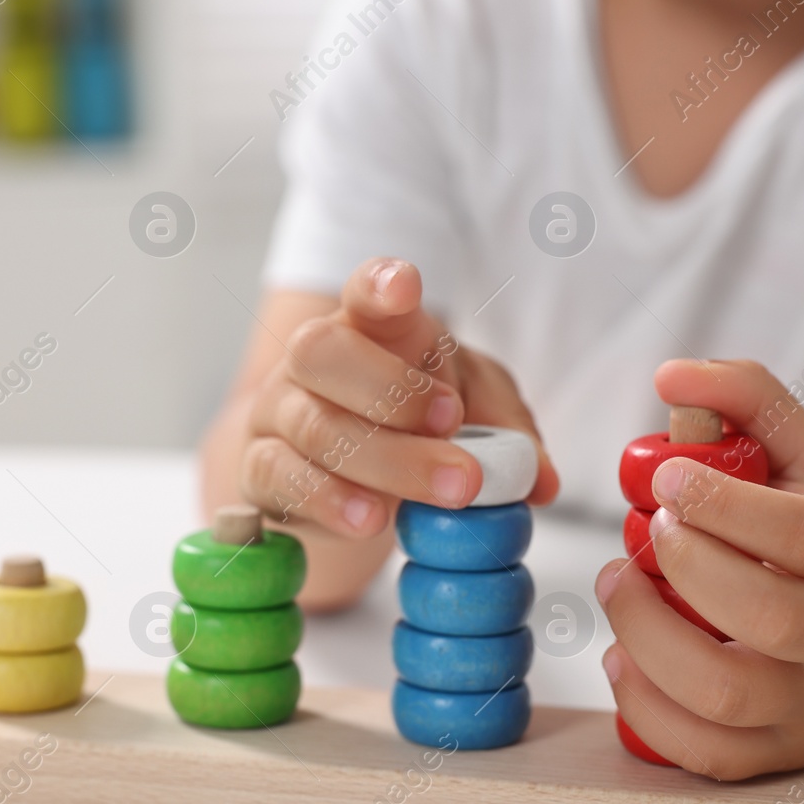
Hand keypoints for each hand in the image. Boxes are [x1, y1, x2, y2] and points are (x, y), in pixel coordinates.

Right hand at [241, 257, 558, 534]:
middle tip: (452, 423)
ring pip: (314, 425)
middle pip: (322, 351)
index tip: (404, 287)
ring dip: (386, 460)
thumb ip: (508, 433)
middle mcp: (313, 358)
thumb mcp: (471, 411)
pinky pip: (282, 478)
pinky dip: (330, 500)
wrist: (332, 470)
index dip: (380, 284)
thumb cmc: (407, 423)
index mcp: (369, 325)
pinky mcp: (261, 468)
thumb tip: (542, 481)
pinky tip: (372, 519)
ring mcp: (279, 411)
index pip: (365, 289)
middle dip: (389, 390)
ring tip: (446, 491)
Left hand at [596, 359, 803, 778]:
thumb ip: (747, 397)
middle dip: (686, 569)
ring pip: (729, 695)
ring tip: (619, 584)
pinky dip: (646, 708)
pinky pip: (706, 753)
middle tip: (644, 534)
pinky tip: (623, 655)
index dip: (722, 505)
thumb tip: (669, 374)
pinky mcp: (783, 753)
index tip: (665, 478)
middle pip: (771, 618)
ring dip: (649, 638)